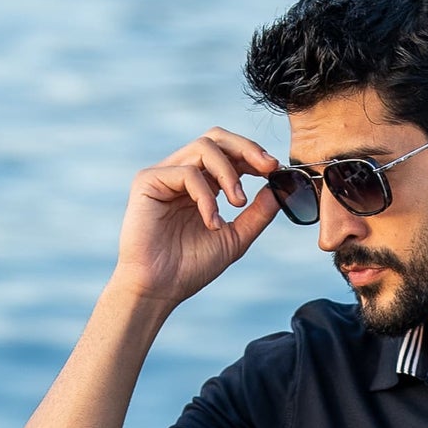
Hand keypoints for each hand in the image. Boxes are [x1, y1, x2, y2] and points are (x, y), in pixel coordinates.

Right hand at [113, 127, 280, 306]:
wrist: (159, 289)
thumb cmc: (190, 267)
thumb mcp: (235, 238)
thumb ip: (257, 214)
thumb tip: (280, 187)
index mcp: (202, 184)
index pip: (228, 153)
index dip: (253, 155)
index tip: (275, 169)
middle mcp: (182, 173)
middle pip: (215, 137)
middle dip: (246, 148)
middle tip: (266, 167)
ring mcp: (164, 174)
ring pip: (203, 148)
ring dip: (229, 173)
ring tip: (237, 204)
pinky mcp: (148, 180)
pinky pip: (187, 172)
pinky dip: (206, 196)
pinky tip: (210, 222)